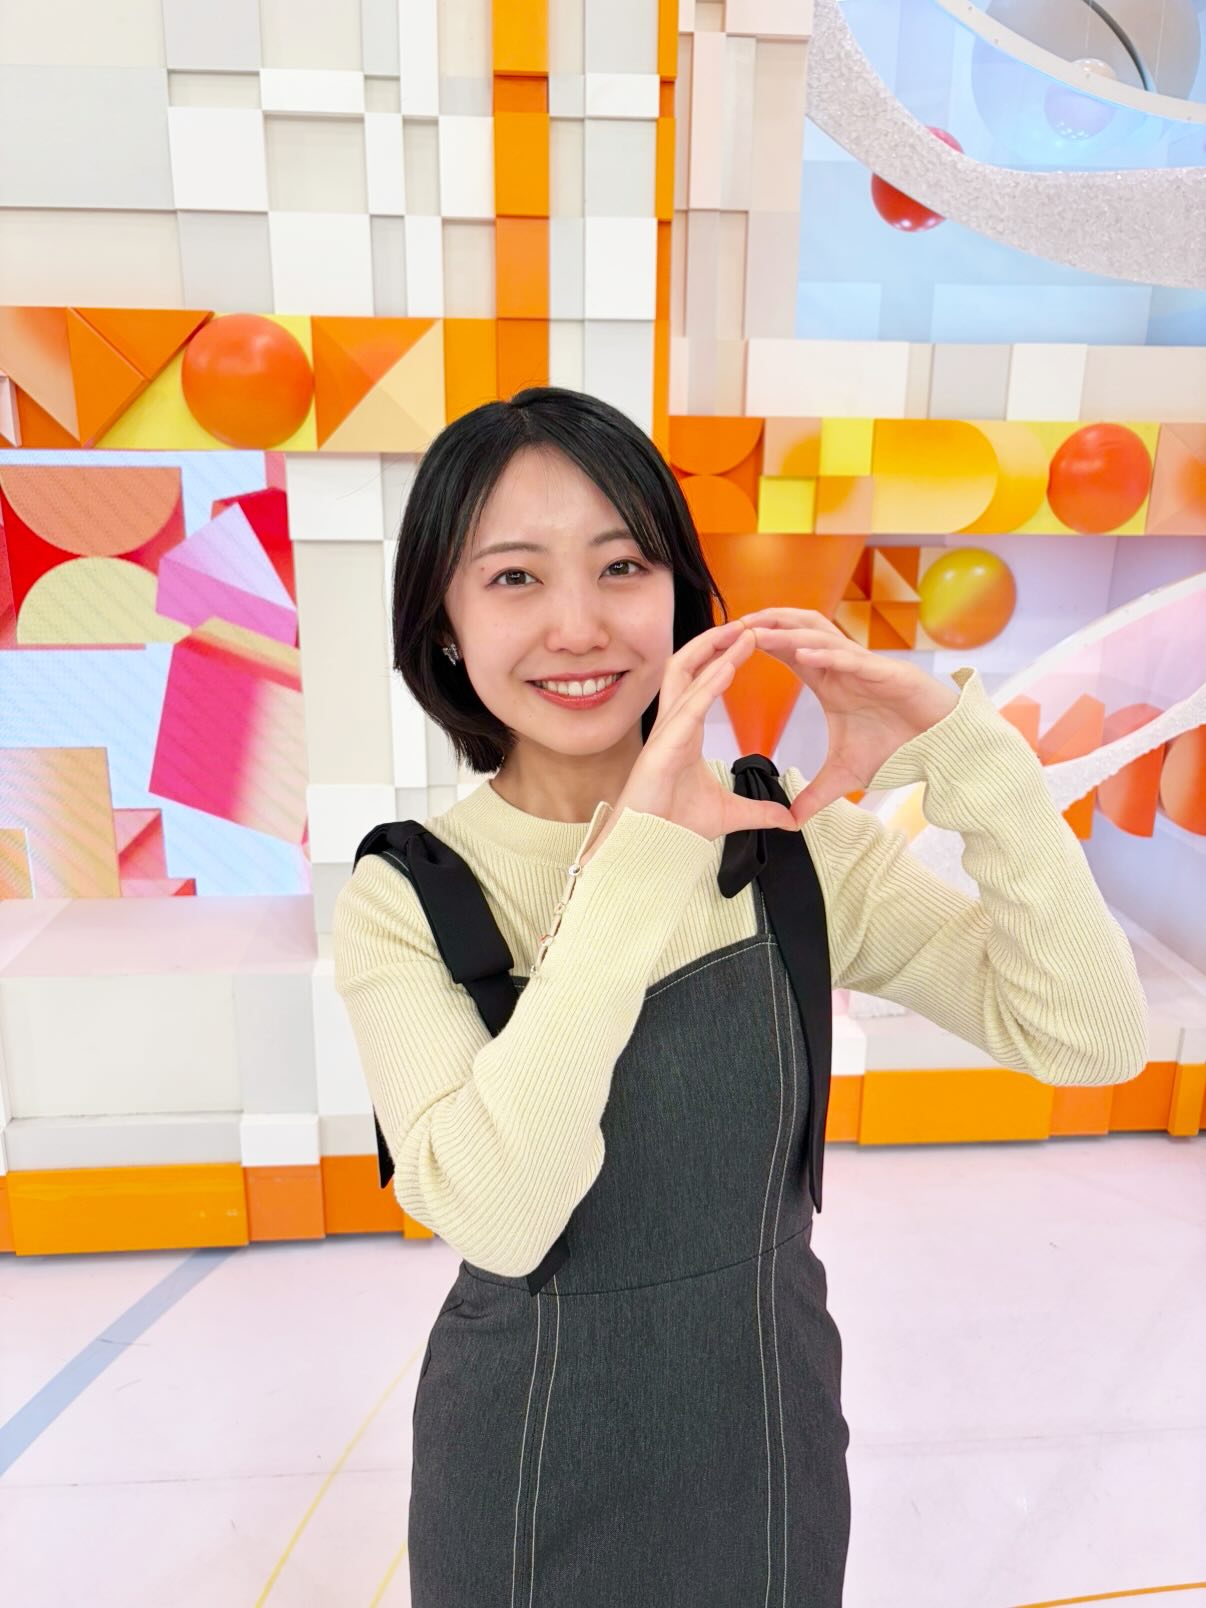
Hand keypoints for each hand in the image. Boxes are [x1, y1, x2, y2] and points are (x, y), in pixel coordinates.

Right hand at [583, 621, 798, 859]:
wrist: (648, 844)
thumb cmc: (673, 823)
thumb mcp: (729, 813)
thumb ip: (758, 810)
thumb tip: (787, 818)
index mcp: (683, 731)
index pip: (701, 682)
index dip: (721, 658)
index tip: (748, 641)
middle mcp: (672, 723)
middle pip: (688, 666)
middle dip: (714, 641)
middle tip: (745, 622)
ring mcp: (666, 731)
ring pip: (687, 676)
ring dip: (713, 651)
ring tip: (742, 632)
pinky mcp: (664, 745)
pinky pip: (689, 706)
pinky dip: (709, 683)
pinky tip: (730, 667)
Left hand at [737, 608, 959, 825]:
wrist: (942, 746)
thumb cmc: (899, 747)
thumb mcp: (847, 776)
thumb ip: (817, 794)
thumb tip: (793, 820)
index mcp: (830, 678)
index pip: (788, 650)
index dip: (761, 642)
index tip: (728, 642)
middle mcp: (843, 664)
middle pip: (799, 629)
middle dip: (768, 622)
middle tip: (733, 625)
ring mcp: (864, 665)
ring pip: (821, 634)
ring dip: (788, 630)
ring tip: (757, 630)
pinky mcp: (887, 672)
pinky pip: (850, 657)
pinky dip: (825, 652)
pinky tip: (800, 652)